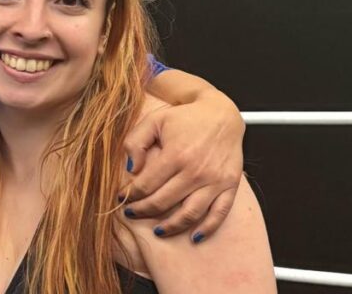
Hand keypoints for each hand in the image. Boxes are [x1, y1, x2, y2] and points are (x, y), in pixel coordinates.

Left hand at [121, 91, 244, 240]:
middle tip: (132, 213)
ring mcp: (215, 180)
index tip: (122, 198)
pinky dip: (207, 228)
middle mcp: (196, 170)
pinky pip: (219, 213)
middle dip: (143, 211)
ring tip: (158, 231)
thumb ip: (136, 142)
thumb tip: (131, 169)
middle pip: (163, 202)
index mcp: (175, 154)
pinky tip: (194, 236)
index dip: (130, 195)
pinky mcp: (230, 185)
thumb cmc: (185, 118)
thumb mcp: (154, 121)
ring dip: (171, 227)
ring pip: (190, 214)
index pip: (146, 185)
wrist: (221, 113)